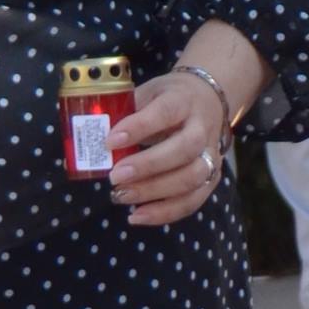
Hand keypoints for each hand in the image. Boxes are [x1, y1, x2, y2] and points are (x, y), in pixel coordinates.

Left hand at [108, 67, 232, 228]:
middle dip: (148, 166)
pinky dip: (165, 212)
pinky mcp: (212, 178)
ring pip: (192, 178)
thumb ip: (127, 112)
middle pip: (184, 150)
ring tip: (122, 196)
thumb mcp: (149, 93)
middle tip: (115, 177)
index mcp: (184, 101)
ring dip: (155, 192)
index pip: (165, 112)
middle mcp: (202, 129)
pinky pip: (193, 201)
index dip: (138, 127)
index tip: (110, 142)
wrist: (210, 101)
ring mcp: (212, 155)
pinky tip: (138, 215)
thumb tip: (95, 137)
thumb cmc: (170, 98)